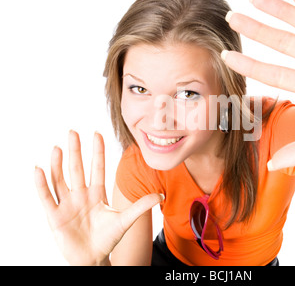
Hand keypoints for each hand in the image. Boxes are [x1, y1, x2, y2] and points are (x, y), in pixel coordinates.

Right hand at [34, 131, 162, 264]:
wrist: (93, 258)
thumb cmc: (108, 238)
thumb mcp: (125, 220)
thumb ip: (141, 206)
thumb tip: (161, 195)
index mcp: (97, 193)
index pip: (97, 168)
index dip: (97, 151)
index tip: (97, 133)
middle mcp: (81, 195)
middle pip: (77, 169)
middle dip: (75, 150)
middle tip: (73, 131)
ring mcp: (67, 204)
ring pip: (60, 179)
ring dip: (58, 164)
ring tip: (58, 147)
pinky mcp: (55, 216)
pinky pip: (47, 197)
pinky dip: (41, 184)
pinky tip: (38, 169)